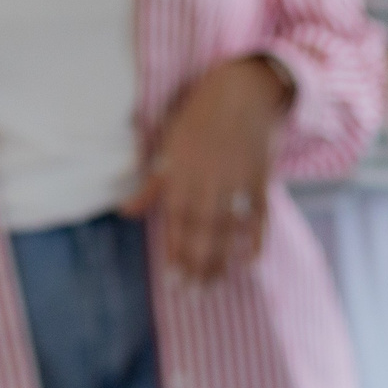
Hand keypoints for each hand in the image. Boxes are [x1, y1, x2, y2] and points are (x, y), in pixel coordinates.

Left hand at [124, 55, 289, 281]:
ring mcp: (237, 181)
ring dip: (221, 260)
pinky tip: (250, 264)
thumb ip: (150, 184)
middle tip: (193, 297)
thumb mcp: (166, 145)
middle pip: (203, 231)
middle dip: (197, 265)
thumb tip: (126, 213)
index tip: (173, 282)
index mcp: (180, 172)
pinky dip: (256, 240)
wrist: (243, 91)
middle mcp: (208, 180)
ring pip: (228, 229)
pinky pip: (259, 216)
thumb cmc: (198, 118)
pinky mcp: (261, 180)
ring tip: (214, 288)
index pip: (177, 221)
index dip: (176, 252)